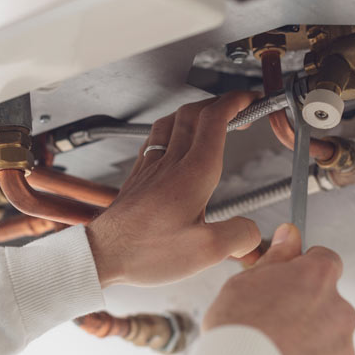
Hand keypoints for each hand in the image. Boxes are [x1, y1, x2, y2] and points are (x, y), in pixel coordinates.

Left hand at [86, 92, 261, 286]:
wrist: (102, 254)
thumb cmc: (145, 252)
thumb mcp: (206, 252)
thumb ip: (239, 236)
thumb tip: (252, 233)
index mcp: (193, 173)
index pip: (215, 119)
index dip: (237, 102)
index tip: (251, 100)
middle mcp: (170, 163)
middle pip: (194, 113)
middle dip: (221, 103)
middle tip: (239, 110)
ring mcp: (150, 168)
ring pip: (171, 122)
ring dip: (195, 113)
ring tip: (210, 119)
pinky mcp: (138, 177)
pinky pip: (154, 140)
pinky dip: (171, 130)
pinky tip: (173, 142)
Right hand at [203, 223, 354, 354]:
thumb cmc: (237, 332)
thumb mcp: (245, 281)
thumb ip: (277, 258)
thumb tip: (291, 236)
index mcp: (317, 279)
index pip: (325, 261)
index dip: (303, 271)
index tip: (288, 283)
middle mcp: (340, 312)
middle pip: (327, 305)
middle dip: (305, 313)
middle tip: (270, 325)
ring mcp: (342, 352)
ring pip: (328, 343)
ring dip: (308, 346)